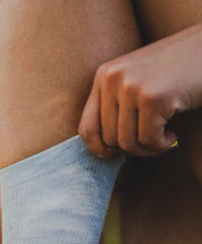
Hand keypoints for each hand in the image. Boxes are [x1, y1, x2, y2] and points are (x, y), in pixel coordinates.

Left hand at [79, 24, 201, 157]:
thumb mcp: (137, 81)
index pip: (86, 129)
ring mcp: (131, 87)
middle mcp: (113, 78)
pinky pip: (149, 141)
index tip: (115, 154)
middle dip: (133, 147)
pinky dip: (162, 145)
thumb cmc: (177, 71)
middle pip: (109, 140)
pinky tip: (173, 134)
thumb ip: (116, 107)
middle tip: (154, 139)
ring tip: (165, 135)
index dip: (99, 149)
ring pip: (128, 144)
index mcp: (104, 75)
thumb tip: (100, 151)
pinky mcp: (152, 97)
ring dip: (149, 148)